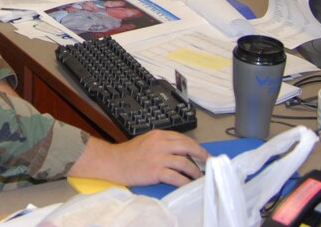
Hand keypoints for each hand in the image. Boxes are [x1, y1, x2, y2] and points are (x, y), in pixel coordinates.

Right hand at [69, 131, 208, 187]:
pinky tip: (188, 184)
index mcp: (158, 135)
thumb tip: (179, 152)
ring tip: (199, 176)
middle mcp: (160, 144)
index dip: (195, 146)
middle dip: (201, 154)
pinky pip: (176, 177)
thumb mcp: (147, 141)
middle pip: (188, 147)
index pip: (182, 138)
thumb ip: (162, 144)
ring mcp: (158, 158)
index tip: (202, 152)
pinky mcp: (156, 171)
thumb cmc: (128, 154)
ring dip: (195, 171)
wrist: (113, 162)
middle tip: (208, 161)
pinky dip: (185, 181)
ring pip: (185, 162)